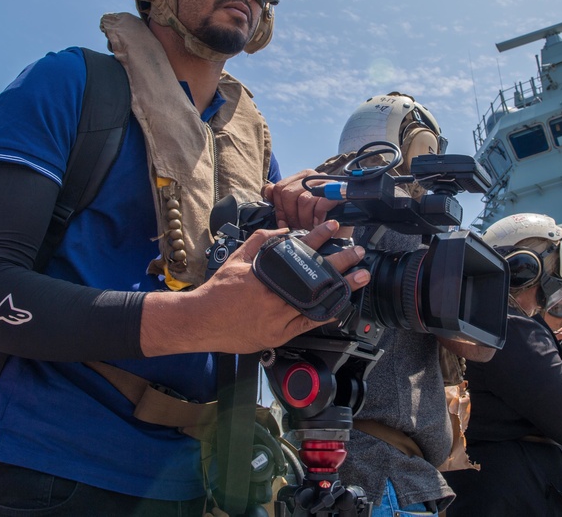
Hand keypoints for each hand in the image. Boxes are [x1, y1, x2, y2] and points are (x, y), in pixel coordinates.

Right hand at [140, 220, 368, 355]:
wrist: (202, 320)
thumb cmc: (220, 290)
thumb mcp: (237, 258)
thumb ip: (261, 241)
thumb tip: (283, 230)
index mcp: (267, 273)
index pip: (299, 250)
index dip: (319, 237)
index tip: (334, 227)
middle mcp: (275, 294)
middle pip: (315, 275)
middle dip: (340, 261)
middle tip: (357, 252)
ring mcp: (279, 316)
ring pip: (317, 300)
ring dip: (341, 287)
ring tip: (359, 277)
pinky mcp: (280, 333)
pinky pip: (308, 323)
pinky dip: (326, 314)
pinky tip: (341, 306)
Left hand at [262, 169, 341, 229]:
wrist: (341, 227)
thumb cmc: (318, 219)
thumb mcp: (296, 208)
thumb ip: (281, 198)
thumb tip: (267, 190)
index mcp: (301, 177)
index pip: (278, 188)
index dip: (278, 208)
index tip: (283, 222)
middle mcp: (312, 176)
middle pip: (288, 193)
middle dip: (290, 215)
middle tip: (298, 226)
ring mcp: (325, 183)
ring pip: (303, 200)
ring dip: (304, 219)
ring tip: (309, 226)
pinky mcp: (337, 193)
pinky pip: (320, 204)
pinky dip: (317, 217)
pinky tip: (319, 223)